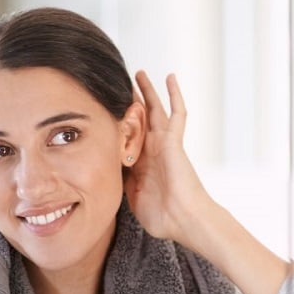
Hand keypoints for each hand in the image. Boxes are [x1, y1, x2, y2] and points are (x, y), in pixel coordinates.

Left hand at [126, 72, 291, 293]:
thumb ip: (122, 184)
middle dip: (132, 103)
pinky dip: (174, 95)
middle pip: (141, 120)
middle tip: (123, 85)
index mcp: (143, 166)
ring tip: (139, 73)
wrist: (185, 220)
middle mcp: (154, 152)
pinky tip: (170, 78)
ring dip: (149, 92)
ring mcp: (165, 145)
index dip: (120, 124)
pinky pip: (176, 114)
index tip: (108, 112)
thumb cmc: (165, 218)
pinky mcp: (175, 141)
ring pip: (156, 111)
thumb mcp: (133, 200)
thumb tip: (107, 170)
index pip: (129, 139)